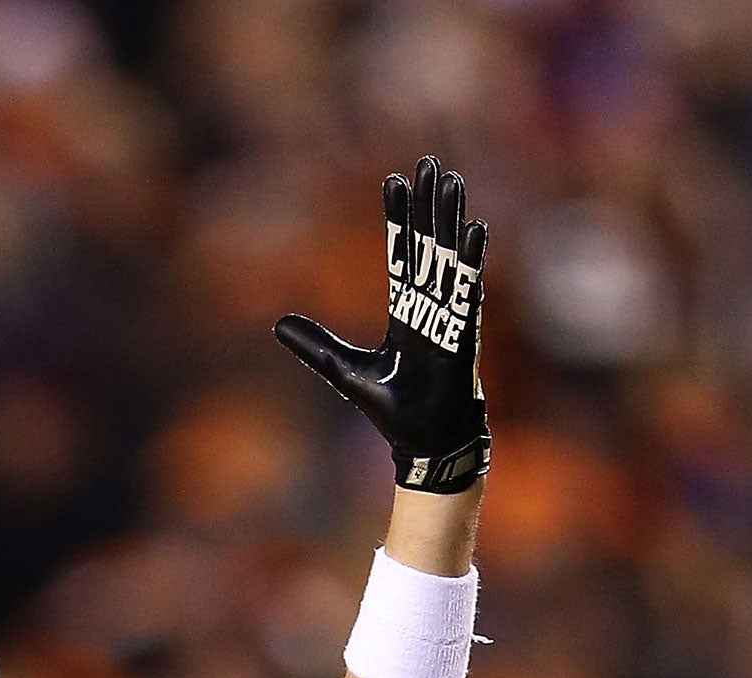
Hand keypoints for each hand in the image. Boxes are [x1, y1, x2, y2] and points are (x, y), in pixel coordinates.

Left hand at [275, 155, 488, 493]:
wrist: (423, 440)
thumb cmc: (392, 409)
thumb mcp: (342, 370)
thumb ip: (314, 345)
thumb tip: (277, 324)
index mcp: (405, 312)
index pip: (400, 254)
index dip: (398, 220)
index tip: (395, 182)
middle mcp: (430, 306)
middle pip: (428, 243)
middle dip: (428, 204)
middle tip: (430, 162)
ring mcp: (449, 315)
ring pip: (449, 256)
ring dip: (451, 218)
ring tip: (453, 180)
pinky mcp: (462, 332)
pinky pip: (468, 289)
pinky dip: (471, 259)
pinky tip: (475, 229)